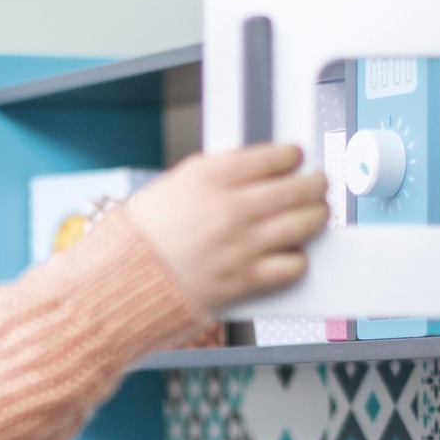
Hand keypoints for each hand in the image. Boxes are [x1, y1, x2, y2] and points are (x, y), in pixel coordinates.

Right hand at [120, 143, 328, 312]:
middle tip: (317, 184)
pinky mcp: (244, 280)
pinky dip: (299, 259)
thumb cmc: (142, 237)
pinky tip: (294, 254)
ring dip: (316, 216)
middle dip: (314, 184)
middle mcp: (231, 208)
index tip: (296, 157)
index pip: (271, 157)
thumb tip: (250, 165)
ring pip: (303, 224)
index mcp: (210, 178)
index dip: (291, 156)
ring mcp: (241, 245)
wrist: (122, 283)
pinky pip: (292, 266)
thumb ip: (214, 173)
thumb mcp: (173, 185)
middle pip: (296, 188)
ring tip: (317, 214)